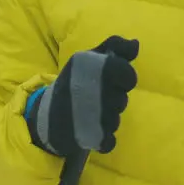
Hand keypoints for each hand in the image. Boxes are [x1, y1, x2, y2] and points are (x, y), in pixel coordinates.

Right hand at [25, 36, 138, 154]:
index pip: (128, 74)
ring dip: (107, 119)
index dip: (124, 78)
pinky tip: (91, 130)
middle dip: (113, 100)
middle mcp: (89, 87)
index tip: (111, 80)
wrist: (47, 115)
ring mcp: (90, 114)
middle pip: (122, 99)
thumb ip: (114, 47)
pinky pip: (110, 140)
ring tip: (89, 114)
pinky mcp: (90, 136)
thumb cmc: (73, 83)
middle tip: (94, 99)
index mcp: (89, 65)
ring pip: (116, 119)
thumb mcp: (89, 59)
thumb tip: (136, 44)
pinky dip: (104, 139)